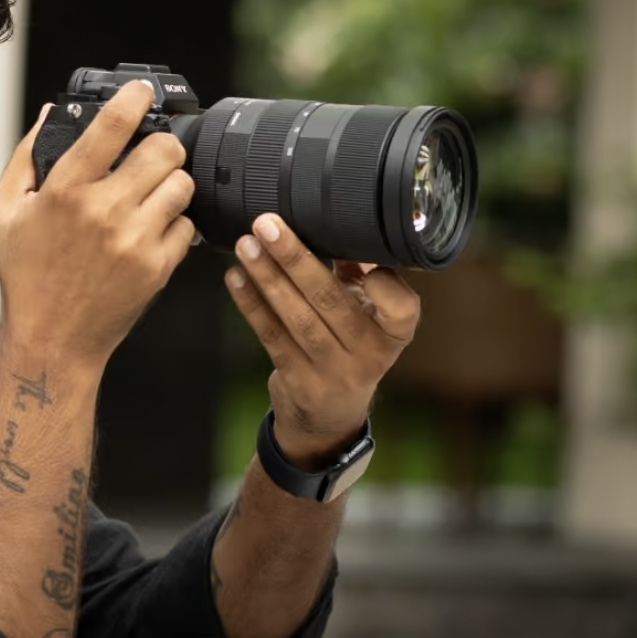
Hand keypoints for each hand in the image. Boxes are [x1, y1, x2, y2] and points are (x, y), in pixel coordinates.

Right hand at [0, 81, 195, 365]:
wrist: (51, 340)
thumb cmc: (25, 277)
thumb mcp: (3, 212)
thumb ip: (25, 156)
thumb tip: (50, 112)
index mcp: (64, 189)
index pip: (113, 125)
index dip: (135, 97)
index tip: (142, 90)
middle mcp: (103, 210)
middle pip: (164, 149)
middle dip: (161, 145)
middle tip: (150, 154)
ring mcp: (135, 240)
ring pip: (181, 184)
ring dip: (170, 183)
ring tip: (150, 195)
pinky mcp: (157, 267)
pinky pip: (186, 225)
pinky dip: (174, 223)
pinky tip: (150, 230)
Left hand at [224, 214, 419, 469]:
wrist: (331, 415)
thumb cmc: (351, 345)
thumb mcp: (368, 315)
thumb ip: (357, 273)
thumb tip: (334, 222)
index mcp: (395, 333)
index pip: (401, 308)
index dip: (382, 282)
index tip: (355, 249)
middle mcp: (368, 353)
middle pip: (330, 301)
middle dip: (295, 259)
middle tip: (267, 224)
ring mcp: (332, 370)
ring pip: (297, 318)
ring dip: (267, 277)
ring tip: (245, 244)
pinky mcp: (297, 379)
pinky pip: (271, 336)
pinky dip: (251, 304)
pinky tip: (235, 276)